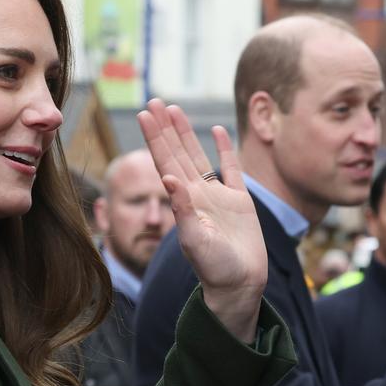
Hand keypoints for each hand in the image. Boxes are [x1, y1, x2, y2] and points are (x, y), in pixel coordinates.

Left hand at [138, 100, 266, 341]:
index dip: (155, 138)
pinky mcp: (240, 202)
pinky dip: (224, 149)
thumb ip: (182, 209)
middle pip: (177, 153)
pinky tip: (216, 131)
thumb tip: (168, 177)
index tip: (144, 114)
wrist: (240, 284)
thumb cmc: (214, 268)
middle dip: (164, 128)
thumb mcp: (193, 239)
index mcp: (183, 202)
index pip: (165, 162)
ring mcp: (218, 197)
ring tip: (175, 110)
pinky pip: (231, 169)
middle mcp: (197, 195)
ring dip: (186, 133)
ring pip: (199, 156)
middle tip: (153, 101)